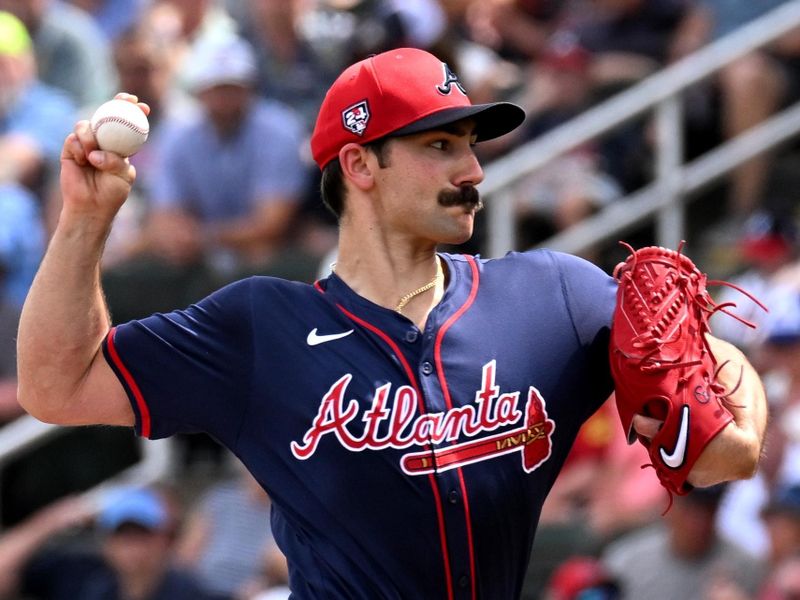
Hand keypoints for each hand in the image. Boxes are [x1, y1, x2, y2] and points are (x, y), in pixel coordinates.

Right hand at [59, 93, 149, 231]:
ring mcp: (86, 144)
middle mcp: (103, 141)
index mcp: (120, 146)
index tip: (142, 106)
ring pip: (86, 125)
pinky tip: (83, 160)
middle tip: (123, 101)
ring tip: (92, 156)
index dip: (133, 112)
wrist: (91, 207)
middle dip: (116, 103)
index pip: (127, 124)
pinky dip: (79, 147)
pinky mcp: (70, 150)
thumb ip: (116, 161)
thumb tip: (97, 153)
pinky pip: (73, 139)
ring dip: (90, 136)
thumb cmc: (111, 194)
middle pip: (106, 115)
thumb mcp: (123, 177)